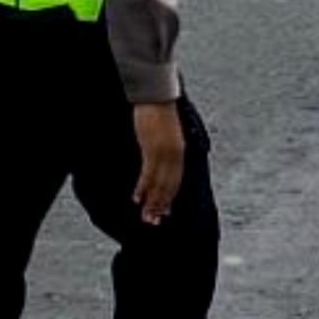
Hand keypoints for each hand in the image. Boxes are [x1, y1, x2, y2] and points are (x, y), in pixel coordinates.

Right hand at [132, 100, 184, 224]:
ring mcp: (164, 153)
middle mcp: (175, 155)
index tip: (165, 212)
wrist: (157, 95)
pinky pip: (148, 174)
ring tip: (146, 217)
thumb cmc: (159, 111)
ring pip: (159, 184)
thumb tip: (158, 158)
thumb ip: (165, 148)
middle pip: (169, 186)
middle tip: (153, 222)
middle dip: (162, 206)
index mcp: (180, 151)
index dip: (170, 197)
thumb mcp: (166, 134)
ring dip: (152, 202)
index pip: (176, 180)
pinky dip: (144, 187)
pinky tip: (137, 198)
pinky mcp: (153, 149)